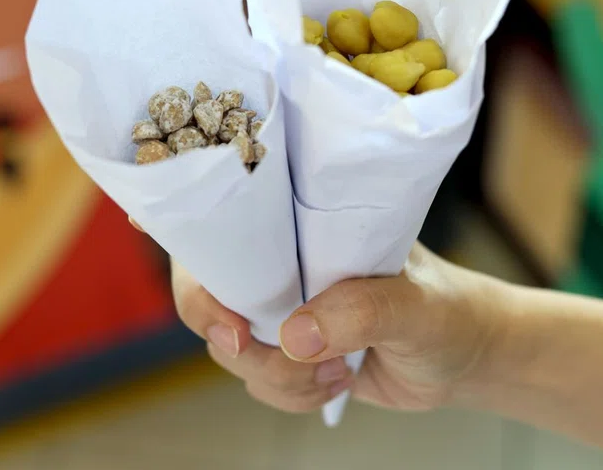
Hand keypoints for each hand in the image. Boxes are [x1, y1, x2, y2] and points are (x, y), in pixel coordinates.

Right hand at [143, 210, 509, 412]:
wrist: (462, 359)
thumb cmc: (446, 308)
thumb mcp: (413, 304)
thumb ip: (358, 312)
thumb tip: (290, 335)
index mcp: (305, 224)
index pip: (232, 207)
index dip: (180, 211)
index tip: (141, 221)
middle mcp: (281, 261)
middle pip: (205, 285)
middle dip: (218, 322)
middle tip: (245, 342)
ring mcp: (280, 309)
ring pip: (227, 346)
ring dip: (272, 373)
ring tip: (335, 369)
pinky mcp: (286, 352)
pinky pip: (256, 381)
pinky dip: (288, 394)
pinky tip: (335, 382)